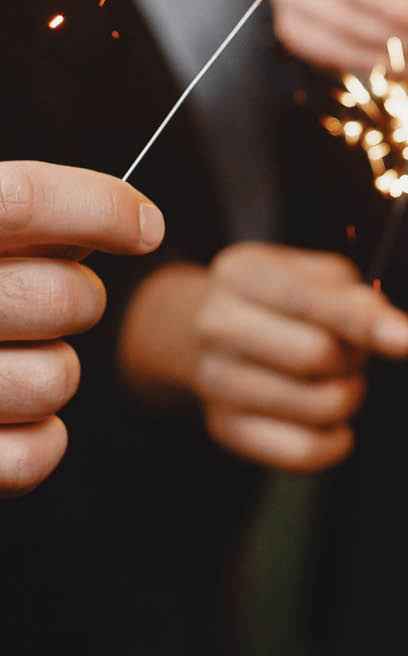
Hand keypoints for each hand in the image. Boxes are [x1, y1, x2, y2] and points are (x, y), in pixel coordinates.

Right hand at [0, 161, 164, 494]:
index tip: (145, 226)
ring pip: (56, 379)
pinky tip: (9, 419)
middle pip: (64, 296)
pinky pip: (34, 454)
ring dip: (52, 371)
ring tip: (6, 363)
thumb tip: (127, 219)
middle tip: (45, 303)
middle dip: (81, 299)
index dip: (100, 208)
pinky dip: (39, 441)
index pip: (23, 202)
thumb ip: (18, 218)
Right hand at [121, 244, 407, 471]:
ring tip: (340, 380)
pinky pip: (299, 452)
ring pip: (316, 406)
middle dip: (353, 357)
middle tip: (352, 352)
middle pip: (315, 355)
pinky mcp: (223, 427)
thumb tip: (393, 334)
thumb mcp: (313, 274)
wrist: (209, 328)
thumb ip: (354, 296)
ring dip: (348, 396)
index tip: (407, 340)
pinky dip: (334, 443)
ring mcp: (213, 380)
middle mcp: (216, 325)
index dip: (360, 320)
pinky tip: (337, 425)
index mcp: (242, 273)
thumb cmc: (282, 299)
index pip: (306, 298)